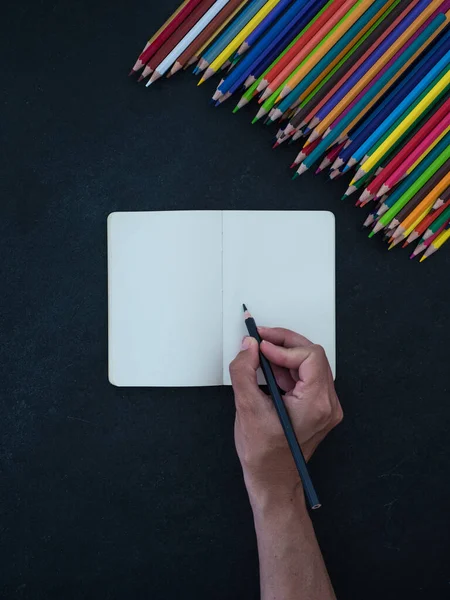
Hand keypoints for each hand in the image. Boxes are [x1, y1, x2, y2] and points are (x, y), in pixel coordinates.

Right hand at [229, 327, 342, 502]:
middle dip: (284, 343)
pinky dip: (286, 369)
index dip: (283, 346)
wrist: (272, 481)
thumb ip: (244, 371)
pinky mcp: (317, 408)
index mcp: (316, 404)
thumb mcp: (247, 408)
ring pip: (309, 365)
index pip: (309, 356)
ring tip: (260, 355)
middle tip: (260, 339)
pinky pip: (306, 378)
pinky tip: (268, 370)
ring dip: (284, 356)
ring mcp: (325, 407)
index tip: (260, 346)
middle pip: (312, 356)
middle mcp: (327, 404)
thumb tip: (248, 347)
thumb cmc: (264, 455)